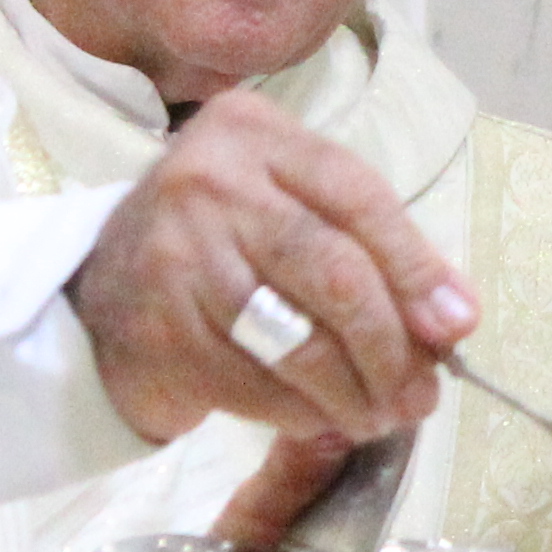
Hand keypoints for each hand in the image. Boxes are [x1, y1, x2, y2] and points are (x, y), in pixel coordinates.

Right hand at [72, 91, 477, 445]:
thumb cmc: (214, 247)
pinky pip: (256, 385)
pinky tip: (319, 417)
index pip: (358, 195)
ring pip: (297, 337)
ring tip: (379, 415)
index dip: (417, 266)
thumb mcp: (281, 209)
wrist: (94, 296)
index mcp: (252, 134)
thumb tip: (450, 319)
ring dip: (352, 391)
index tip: (457, 325)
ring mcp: (176, 256)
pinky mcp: (159, 332)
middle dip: (390, 343)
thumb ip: (362, 245)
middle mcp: (208, 182)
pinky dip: (301, 412)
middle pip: (333, 269)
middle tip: (420, 393)